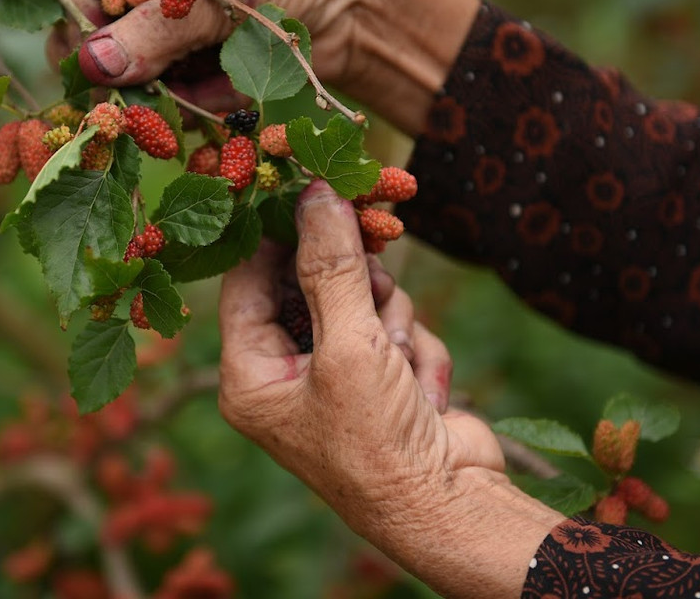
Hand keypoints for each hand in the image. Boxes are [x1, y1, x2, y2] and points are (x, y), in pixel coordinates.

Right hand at [48, 0, 480, 135]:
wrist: (360, 8)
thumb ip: (155, 31)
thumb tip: (91, 63)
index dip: (82, 34)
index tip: (92, 73)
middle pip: (107, 46)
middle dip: (134, 77)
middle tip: (156, 96)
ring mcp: (177, 36)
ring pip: (144, 84)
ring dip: (175, 96)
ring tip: (219, 85)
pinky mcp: (204, 73)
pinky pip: (183, 102)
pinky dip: (206, 105)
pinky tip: (235, 96)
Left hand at [217, 180, 562, 597]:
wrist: (452, 508)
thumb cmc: (379, 444)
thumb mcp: (350, 346)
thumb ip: (332, 267)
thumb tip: (315, 195)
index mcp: (250, 374)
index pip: (246, 279)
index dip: (277, 234)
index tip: (309, 191)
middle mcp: (286, 372)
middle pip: (311, 283)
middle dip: (355, 284)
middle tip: (378, 262)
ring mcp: (337, 374)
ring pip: (363, 299)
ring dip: (392, 321)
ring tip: (399, 361)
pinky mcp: (383, 378)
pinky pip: (395, 328)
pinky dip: (416, 351)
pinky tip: (424, 393)